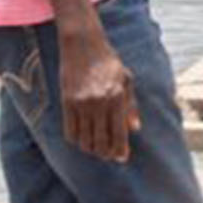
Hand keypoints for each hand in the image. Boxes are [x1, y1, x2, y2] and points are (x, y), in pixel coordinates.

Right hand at [59, 25, 139, 162]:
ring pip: (84, 140)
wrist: (83, 45)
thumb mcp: (126, 79)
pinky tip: (82, 138)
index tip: (121, 157)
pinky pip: (70, 131)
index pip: (119, 134)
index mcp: (117, 97)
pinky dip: (76, 140)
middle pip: (100, 142)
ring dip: (91, 149)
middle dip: (105, 153)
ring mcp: (81, 103)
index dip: (120, 150)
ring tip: (96, 148)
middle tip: (108, 155)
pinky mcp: (67, 102)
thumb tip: (135, 129)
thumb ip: (131, 106)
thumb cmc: (109, 62)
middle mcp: (99, 102)